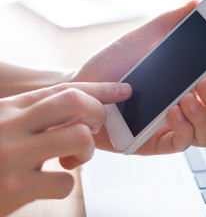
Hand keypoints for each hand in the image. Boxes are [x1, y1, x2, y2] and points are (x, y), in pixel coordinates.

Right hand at [0, 82, 130, 215]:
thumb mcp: (5, 123)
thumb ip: (33, 114)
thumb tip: (78, 104)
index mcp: (11, 107)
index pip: (64, 89)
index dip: (100, 88)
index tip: (124, 90)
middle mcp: (12, 125)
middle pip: (75, 104)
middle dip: (98, 113)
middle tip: (94, 128)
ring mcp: (13, 156)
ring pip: (79, 138)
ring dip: (86, 152)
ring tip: (72, 160)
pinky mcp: (14, 189)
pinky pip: (65, 181)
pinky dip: (64, 183)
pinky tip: (48, 184)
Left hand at [73, 1, 205, 153]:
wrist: (83, 89)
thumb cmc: (111, 66)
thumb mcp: (139, 41)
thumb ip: (167, 24)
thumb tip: (193, 6)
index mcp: (184, 84)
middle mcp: (183, 107)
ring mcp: (172, 127)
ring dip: (204, 115)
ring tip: (186, 98)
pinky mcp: (157, 144)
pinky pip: (184, 144)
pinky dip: (185, 129)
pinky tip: (173, 112)